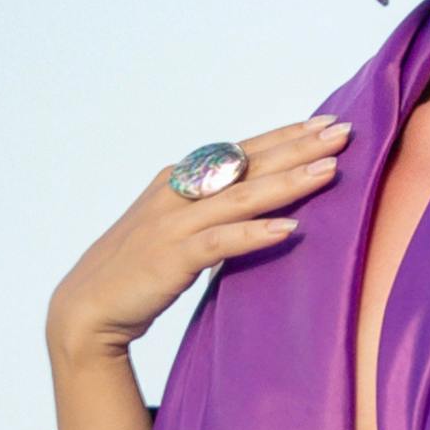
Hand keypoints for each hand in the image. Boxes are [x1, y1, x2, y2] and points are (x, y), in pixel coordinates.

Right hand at [49, 117, 349, 366]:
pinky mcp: (172, 258)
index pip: (241, 150)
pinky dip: (255, 233)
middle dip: (298, 147)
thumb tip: (256, 202)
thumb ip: (209, 210)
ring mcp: (174, 224)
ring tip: (329, 172)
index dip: (284, 136)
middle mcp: (178, 193)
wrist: (87, 307)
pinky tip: (289, 229)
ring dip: (287, 182)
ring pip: (241, 197)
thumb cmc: (135, 268)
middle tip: (343, 133)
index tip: (325, 123)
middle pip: (249, 164)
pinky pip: (222, 242)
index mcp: (179, 179)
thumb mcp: (174, 228)